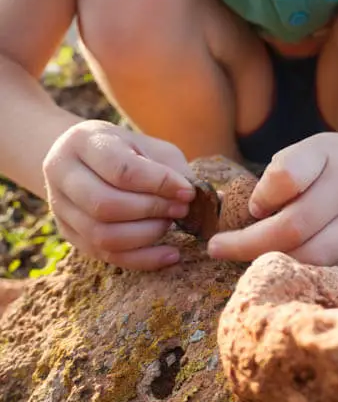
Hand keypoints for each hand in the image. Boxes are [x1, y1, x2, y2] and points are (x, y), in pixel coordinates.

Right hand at [43, 120, 196, 269]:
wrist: (86, 157)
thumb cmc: (128, 150)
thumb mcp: (151, 148)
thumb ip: (175, 170)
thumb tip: (212, 199)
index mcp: (83, 142)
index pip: (122, 170)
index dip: (160, 184)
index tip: (188, 192)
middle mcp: (62, 174)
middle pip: (106, 205)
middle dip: (152, 211)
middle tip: (181, 209)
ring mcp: (60, 207)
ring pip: (103, 236)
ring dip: (147, 235)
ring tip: (170, 223)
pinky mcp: (70, 234)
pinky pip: (106, 256)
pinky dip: (143, 259)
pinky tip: (171, 254)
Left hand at [207, 132, 337, 264]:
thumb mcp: (316, 147)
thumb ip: (285, 172)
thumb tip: (255, 213)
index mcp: (329, 155)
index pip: (287, 175)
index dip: (262, 195)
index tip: (251, 206)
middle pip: (294, 226)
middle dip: (248, 243)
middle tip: (217, 248)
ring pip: (312, 255)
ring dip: (272, 260)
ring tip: (244, 257)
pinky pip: (326, 265)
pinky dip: (298, 266)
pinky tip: (279, 260)